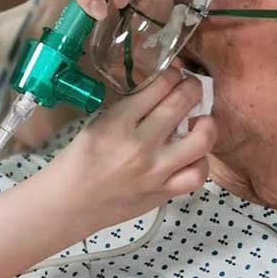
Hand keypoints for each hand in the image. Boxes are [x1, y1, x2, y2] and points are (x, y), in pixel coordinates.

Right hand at [46, 69, 214, 232]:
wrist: (69, 204)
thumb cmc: (78, 161)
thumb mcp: (97, 124)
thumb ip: (129, 109)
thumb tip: (161, 92)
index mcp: (117, 123)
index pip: (159, 86)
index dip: (173, 73)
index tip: (174, 74)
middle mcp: (140, 145)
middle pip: (182, 103)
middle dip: (192, 87)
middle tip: (191, 87)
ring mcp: (155, 171)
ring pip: (201, 140)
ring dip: (207, 124)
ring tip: (200, 121)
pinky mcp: (163, 193)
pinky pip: (197, 175)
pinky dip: (201, 162)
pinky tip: (193, 156)